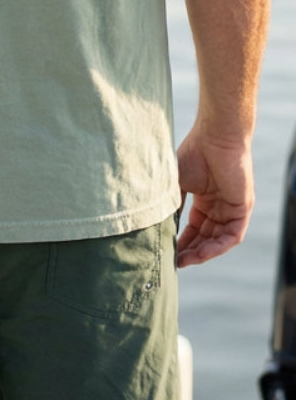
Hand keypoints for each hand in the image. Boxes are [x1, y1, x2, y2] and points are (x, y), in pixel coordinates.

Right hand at [176, 125, 253, 266]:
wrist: (215, 137)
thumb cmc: (193, 153)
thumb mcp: (175, 183)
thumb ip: (171, 204)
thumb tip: (156, 225)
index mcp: (204, 199)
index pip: (194, 227)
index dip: (181, 240)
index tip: (167, 252)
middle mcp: (219, 206)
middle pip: (205, 236)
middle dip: (190, 250)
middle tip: (174, 262)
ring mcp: (231, 209)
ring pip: (218, 240)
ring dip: (202, 252)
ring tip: (184, 261)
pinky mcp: (242, 210)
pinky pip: (231, 236)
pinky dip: (217, 246)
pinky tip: (202, 253)